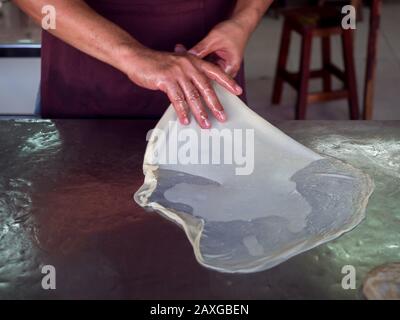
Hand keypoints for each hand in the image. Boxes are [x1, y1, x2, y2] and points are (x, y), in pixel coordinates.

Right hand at [120, 46, 241, 128]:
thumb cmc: (157, 64)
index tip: (238, 91)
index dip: (227, 81)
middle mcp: (188, 65)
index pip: (214, 71)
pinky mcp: (166, 80)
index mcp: (193, 61)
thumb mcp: (176, 66)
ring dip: (199, 112)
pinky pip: (177, 99)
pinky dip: (182, 112)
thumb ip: (188, 76)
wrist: (136, 58)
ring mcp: (177, 72)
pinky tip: (185, 121)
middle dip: (215, 104)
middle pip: (206, 87)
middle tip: (222, 117)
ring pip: (192, 96)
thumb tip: (197, 94)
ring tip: (205, 125)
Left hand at [189, 19, 250, 76]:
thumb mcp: (215, 38)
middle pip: (208, 77)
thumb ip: (202, 48)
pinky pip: (206, 65)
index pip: (213, 80)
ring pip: (206, 71)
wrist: (240, 24)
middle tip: (182, 65)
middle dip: (195, 71)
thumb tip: (188, 55)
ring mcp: (221, 67)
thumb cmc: (233, 30)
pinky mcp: (217, 63)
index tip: (187, 73)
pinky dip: (199, 60)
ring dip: (196, 65)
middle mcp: (226, 70)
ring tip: (184, 59)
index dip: (198, 78)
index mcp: (230, 68)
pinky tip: (189, 56)